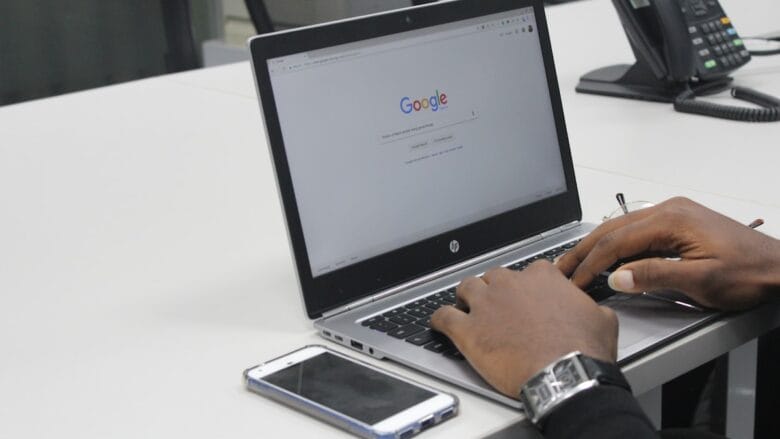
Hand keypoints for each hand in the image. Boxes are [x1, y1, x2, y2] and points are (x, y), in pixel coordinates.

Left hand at [430, 263, 617, 397]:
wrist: (565, 375)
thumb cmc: (583, 350)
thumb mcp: (601, 319)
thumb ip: (588, 306)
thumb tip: (592, 309)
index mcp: (542, 277)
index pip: (528, 271)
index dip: (527, 286)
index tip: (527, 297)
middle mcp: (509, 284)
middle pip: (493, 277)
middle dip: (495, 290)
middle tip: (498, 307)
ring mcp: (485, 305)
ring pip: (466, 288)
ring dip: (466, 297)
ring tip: (467, 309)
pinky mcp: (467, 330)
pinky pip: (443, 316)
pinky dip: (439, 319)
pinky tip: (438, 323)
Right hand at [557, 197, 779, 309]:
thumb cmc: (749, 273)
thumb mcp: (702, 280)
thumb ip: (655, 276)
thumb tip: (616, 276)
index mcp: (672, 219)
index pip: (617, 241)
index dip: (591, 263)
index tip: (574, 281)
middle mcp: (669, 210)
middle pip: (611, 229)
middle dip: (583, 250)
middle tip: (560, 269)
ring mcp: (672, 214)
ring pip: (620, 228)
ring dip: (595, 247)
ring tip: (574, 264)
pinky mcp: (677, 223)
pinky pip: (635, 232)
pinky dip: (614, 246)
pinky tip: (605, 258)